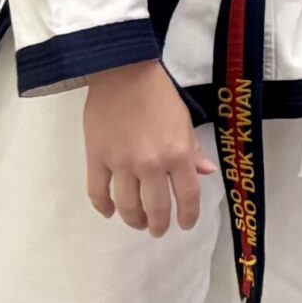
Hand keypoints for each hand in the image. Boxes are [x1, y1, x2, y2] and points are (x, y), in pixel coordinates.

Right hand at [81, 60, 213, 235]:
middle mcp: (151, 164)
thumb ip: (193, 150)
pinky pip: (98, 192)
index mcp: (178, 154)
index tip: (185, 224)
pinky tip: (109, 211)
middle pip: (156, 207)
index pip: (187, 196)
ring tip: (138, 223)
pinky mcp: (96, 158)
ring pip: (127, 206)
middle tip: (158, 229)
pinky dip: (103, 207)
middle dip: (159, 224)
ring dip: (133, 220)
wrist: (123, 72)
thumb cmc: (159, 94)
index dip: (188, 215)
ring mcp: (121, 164)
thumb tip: (205, 173)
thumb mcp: (184, 120)